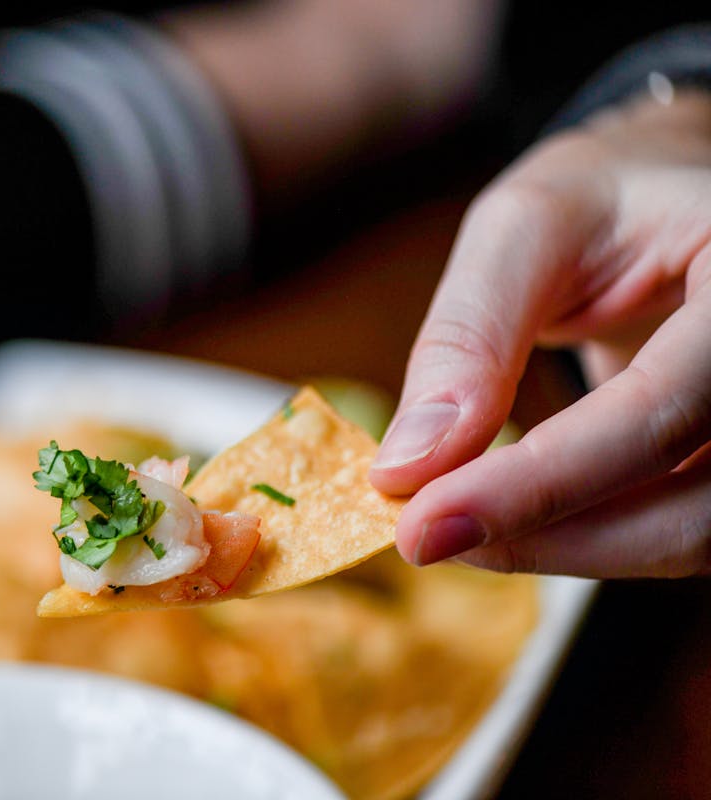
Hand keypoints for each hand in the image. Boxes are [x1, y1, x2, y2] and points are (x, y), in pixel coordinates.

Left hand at [369, 90, 710, 577]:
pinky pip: (682, 532)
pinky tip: (514, 518)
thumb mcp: (524, 228)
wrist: (673, 199)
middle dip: (547, 536)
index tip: (422, 524)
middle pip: (695, 506)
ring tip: (455, 522)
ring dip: (564, 551)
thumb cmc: (605, 196)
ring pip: (692, 538)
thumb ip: (471, 338)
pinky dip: (589, 540)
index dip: (538, 482)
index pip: (662, 409)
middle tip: (423, 534)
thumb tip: (412, 463)